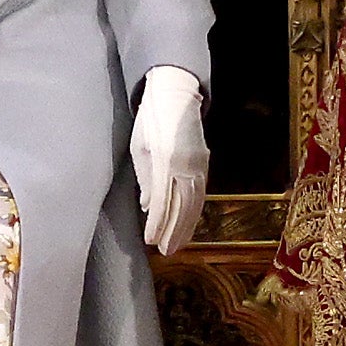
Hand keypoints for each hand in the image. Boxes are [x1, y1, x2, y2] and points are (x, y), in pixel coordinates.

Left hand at [129, 66, 208, 257]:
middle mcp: (186, 164)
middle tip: (166, 251)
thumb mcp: (140, 147)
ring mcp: (200, 164)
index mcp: (166, 159)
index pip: (163, 200)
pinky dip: (196, 213)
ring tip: (177, 245)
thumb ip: (145, 179)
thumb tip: (148, 206)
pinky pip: (202, 194)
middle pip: (182, 206)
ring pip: (195, 203)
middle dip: (173, 232)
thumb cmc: (151, 119)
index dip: (157, 224)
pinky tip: (190, 226)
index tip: (150, 240)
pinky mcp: (205, 163)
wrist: (177, 94)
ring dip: (187, 227)